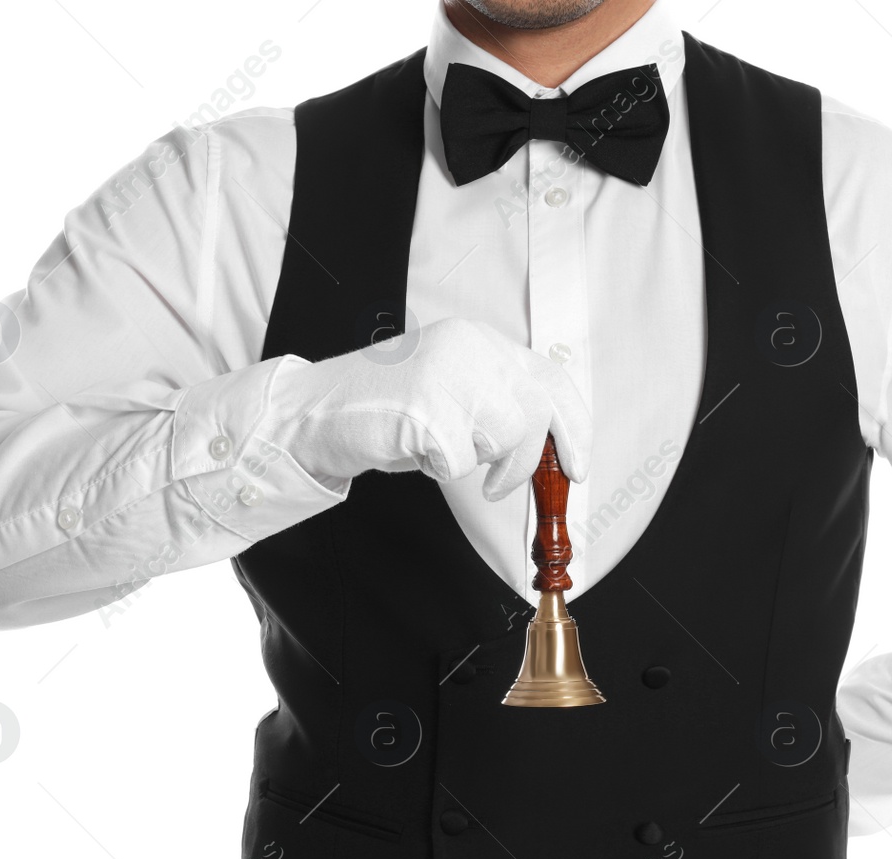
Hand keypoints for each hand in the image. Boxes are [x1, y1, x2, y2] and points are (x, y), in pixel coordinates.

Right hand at [282, 318, 591, 499]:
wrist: (314, 410)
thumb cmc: (386, 409)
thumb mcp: (453, 390)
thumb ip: (500, 401)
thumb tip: (554, 445)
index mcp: (480, 340)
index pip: (552, 378)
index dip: (575, 427)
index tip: (578, 466)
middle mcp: (469, 348)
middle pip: (538, 411)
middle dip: (529, 460)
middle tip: (502, 484)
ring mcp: (448, 375)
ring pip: (507, 436)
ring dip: (478, 462)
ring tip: (441, 454)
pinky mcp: (427, 409)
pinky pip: (462, 461)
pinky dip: (441, 470)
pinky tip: (415, 452)